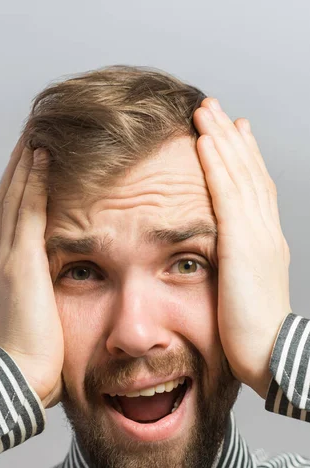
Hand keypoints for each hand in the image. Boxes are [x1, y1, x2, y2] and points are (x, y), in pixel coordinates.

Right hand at [0, 141, 63, 408]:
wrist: (22, 378)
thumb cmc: (40, 356)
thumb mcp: (47, 318)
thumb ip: (54, 295)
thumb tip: (78, 286)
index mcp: (12, 270)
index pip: (17, 217)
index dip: (26, 186)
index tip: (39, 161)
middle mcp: (5, 257)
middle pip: (11, 198)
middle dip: (23, 165)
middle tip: (35, 134)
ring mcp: (9, 258)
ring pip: (15, 197)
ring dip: (26, 163)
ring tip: (38, 133)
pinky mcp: (20, 262)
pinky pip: (26, 211)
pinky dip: (32, 181)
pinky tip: (43, 155)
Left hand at [193, 98, 291, 397]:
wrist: (268, 354)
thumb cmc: (250, 332)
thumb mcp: (241, 290)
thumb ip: (232, 267)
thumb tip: (218, 258)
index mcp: (264, 242)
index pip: (254, 190)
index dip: (243, 159)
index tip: (231, 134)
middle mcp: (265, 231)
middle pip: (249, 173)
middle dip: (231, 138)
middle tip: (215, 109)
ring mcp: (257, 234)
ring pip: (239, 175)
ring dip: (221, 140)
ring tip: (205, 111)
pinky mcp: (242, 244)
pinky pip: (227, 195)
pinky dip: (217, 166)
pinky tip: (203, 142)